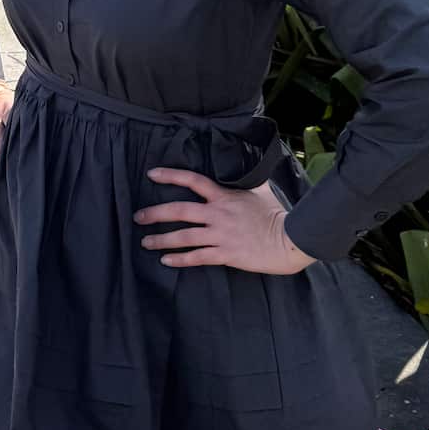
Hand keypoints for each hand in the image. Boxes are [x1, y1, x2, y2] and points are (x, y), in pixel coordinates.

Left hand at [135, 167, 316, 275]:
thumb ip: (244, 182)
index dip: (171, 175)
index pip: (192, 180)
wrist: (289, 240)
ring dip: (161, 239)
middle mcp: (217, 214)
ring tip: (146, 242)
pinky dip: (180, 259)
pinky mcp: (225, 254)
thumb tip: (242, 168)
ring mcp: (220, 234)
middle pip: (179, 210)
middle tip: (138, 217)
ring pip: (183, 236)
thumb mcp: (259, 190)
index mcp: (224, 196)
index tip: (152, 174)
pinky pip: (197, 257)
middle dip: (155, 213)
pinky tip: (166, 261)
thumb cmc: (276, 214)